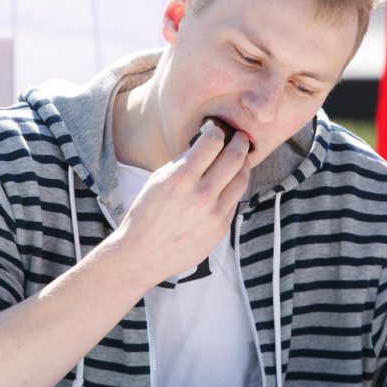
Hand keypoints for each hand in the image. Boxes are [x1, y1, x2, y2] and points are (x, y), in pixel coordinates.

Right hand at [111, 121, 250, 285]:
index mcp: (182, 177)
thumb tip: (207, 144)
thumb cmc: (146, 213)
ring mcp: (215, 214)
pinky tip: (229, 184)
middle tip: (242, 138)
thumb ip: (184, 162)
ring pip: (242, 180)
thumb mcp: (159, 180)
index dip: (218, 133)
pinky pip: (235, 201)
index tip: (219, 132)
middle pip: (235, 158)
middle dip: (241, 143)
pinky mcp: (221, 228)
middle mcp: (202, 195)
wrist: (143, 254)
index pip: (212, 142)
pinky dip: (234, 189)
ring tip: (241, 159)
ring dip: (243, 165)